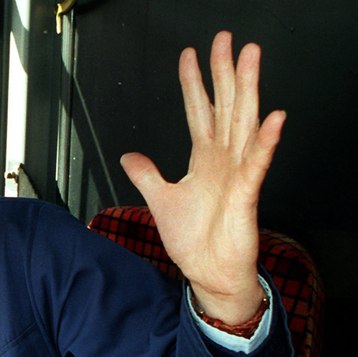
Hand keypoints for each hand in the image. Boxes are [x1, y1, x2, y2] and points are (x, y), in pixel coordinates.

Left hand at [120, 30, 284, 323]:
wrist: (209, 272)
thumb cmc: (195, 239)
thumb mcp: (161, 200)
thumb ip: (147, 175)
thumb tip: (128, 155)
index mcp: (204, 159)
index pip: (200, 110)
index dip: (194, 83)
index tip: (189, 55)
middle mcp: (224, 159)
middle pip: (226, 106)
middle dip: (224, 72)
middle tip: (225, 39)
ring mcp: (237, 174)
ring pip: (244, 123)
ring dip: (248, 91)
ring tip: (251, 58)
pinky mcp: (246, 195)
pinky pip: (257, 164)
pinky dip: (265, 141)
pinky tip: (274, 118)